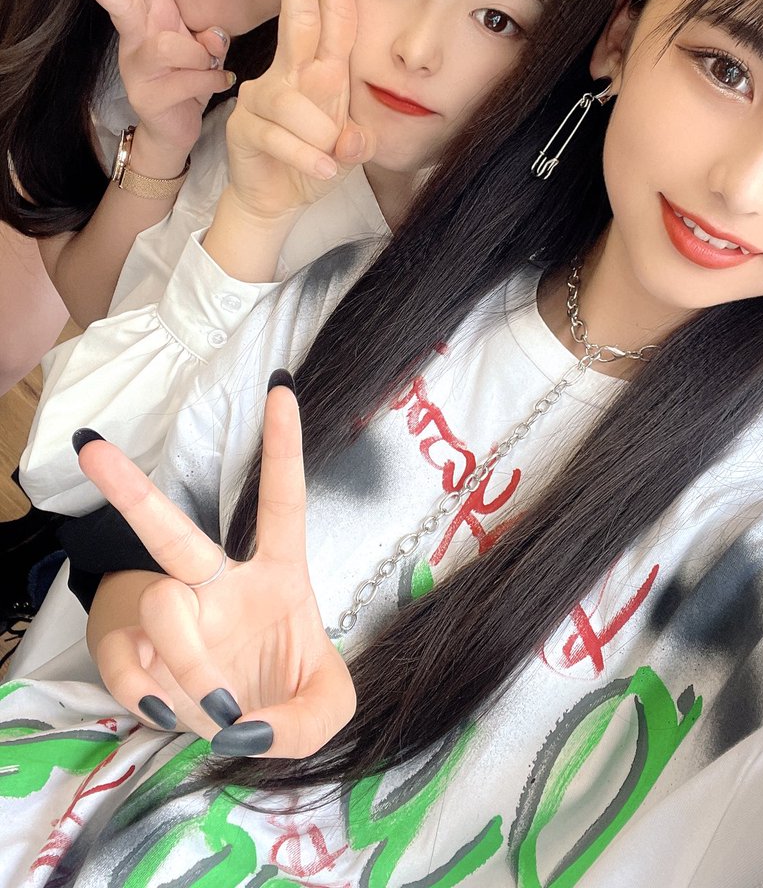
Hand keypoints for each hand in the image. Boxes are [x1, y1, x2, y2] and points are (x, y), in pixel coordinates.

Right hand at [59, 0, 233, 172]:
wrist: (175, 130)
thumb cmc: (188, 81)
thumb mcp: (203, 52)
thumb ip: (209, 37)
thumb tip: (211, 36)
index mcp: (154, 17)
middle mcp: (140, 36)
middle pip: (123, 1)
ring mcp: (137, 66)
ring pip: (178, 46)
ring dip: (203, 58)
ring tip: (206, 71)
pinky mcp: (148, 95)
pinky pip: (196, 78)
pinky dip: (214, 83)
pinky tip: (213, 89)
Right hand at [76, 373, 355, 758]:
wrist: (232, 722)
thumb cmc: (284, 690)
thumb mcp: (325, 705)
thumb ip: (307, 719)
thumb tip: (240, 722)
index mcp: (276, 576)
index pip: (283, 502)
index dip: (284, 447)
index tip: (282, 387)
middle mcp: (217, 584)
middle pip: (173, 533)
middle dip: (131, 492)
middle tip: (90, 449)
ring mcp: (171, 616)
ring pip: (163, 609)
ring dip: (192, 662)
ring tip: (217, 709)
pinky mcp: (133, 654)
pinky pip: (126, 664)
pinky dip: (146, 694)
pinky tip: (163, 708)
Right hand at [224, 0, 375, 222]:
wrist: (277, 200)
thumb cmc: (314, 164)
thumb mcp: (347, 152)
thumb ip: (357, 141)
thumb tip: (351, 136)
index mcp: (318, 70)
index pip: (331, 19)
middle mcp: (289, 74)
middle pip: (299, 19)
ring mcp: (263, 96)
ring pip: (299, 101)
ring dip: (322, 134)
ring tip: (329, 159)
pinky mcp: (245, 125)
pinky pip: (282, 136)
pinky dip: (308, 157)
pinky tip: (323, 171)